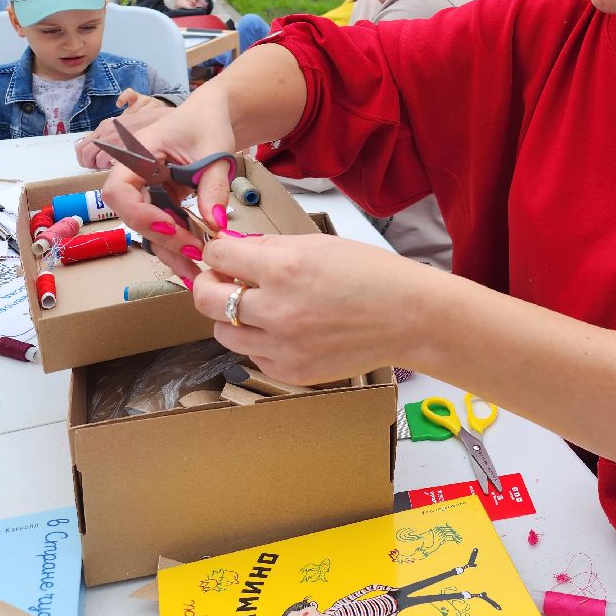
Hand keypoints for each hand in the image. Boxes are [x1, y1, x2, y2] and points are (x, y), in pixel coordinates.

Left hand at [75, 90, 171, 169]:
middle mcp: (105, 132)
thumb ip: (110, 135)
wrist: (159, 121)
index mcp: (104, 126)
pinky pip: (104, 160)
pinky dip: (107, 166)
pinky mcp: (119, 146)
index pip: (82, 144)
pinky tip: (116, 165)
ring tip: (108, 166)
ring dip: (97, 165)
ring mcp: (112, 139)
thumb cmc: (143, 125)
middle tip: (95, 167)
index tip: (90, 162)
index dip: (83, 157)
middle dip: (87, 163)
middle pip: (83, 151)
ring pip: (92, 158)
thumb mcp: (122, 126)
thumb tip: (100, 148)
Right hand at [99, 94, 236, 253]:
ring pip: (148, 226)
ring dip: (169, 249)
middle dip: (161, 238)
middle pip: (133, 215)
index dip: (138, 213)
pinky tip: (194, 259)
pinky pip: (163, 225)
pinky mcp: (160, 200)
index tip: (170, 225)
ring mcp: (147, 189)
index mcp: (138, 154)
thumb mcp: (215, 151)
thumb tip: (215, 224)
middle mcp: (135, 174)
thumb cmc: (208, 123)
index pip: (118, 191)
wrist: (213, 115)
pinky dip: (177, 243)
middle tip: (196, 252)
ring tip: (195, 270)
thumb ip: (213, 186)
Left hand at [188, 233, 431, 382]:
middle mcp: (278, 308)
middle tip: (219, 279)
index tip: (221, 254)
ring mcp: (283, 346)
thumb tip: (236, 250)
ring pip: (222, 332)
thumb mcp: (320, 244)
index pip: (219, 256)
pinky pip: (253, 355)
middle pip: (206, 298)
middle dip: (207, 283)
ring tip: (255, 307)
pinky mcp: (291, 371)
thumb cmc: (373, 275)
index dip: (216, 252)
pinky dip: (259, 341)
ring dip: (230, 316)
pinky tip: (283, 329)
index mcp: (285, 267)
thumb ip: (272, 248)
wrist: (409, 317)